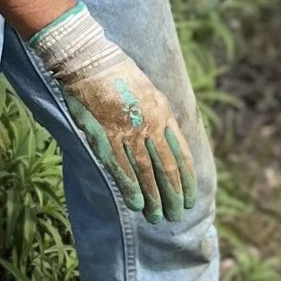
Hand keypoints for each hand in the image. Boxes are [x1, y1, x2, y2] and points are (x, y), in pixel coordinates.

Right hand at [28, 3, 194, 222]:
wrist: (89, 63)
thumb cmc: (118, 73)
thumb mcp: (150, 91)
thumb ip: (159, 115)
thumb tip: (167, 136)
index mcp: (163, 114)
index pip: (181, 154)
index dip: (186, 179)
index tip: (191, 196)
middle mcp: (150, 127)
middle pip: (167, 169)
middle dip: (174, 196)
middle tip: (177, 216)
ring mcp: (128, 134)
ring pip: (146, 174)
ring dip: (154, 198)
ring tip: (159, 218)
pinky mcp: (106, 138)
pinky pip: (122, 169)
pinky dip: (130, 189)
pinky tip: (137, 204)